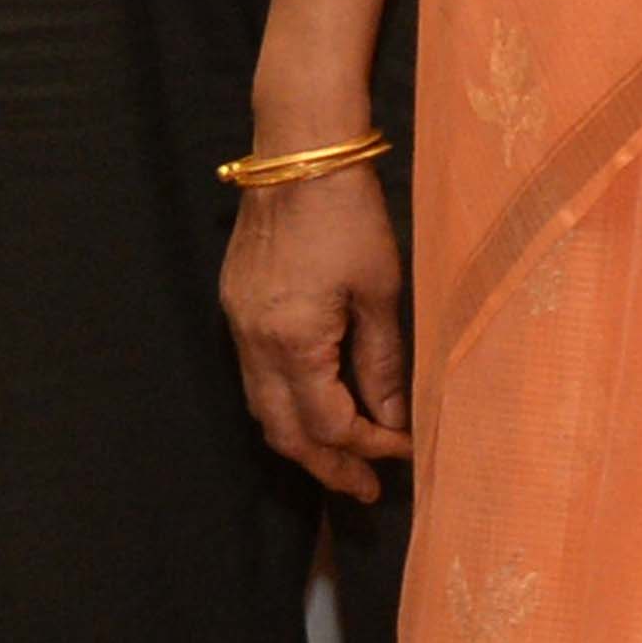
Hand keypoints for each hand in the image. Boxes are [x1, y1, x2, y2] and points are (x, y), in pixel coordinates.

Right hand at [221, 161, 410, 497]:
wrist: (298, 152)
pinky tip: (314, 404)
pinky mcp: (235, 305)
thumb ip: (384, 363)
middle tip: (363, 490)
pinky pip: (254, 375)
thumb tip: (394, 420)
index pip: (330, 424)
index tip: (405, 454)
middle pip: (283, 432)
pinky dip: (285, 403)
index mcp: (294, 341)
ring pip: (261, 408)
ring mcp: (237, 324)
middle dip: (325, 466)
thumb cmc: (349, 215)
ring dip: (301, 440)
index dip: (369, 448)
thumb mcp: (380, 292)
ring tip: (341, 460)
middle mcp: (254, 342)